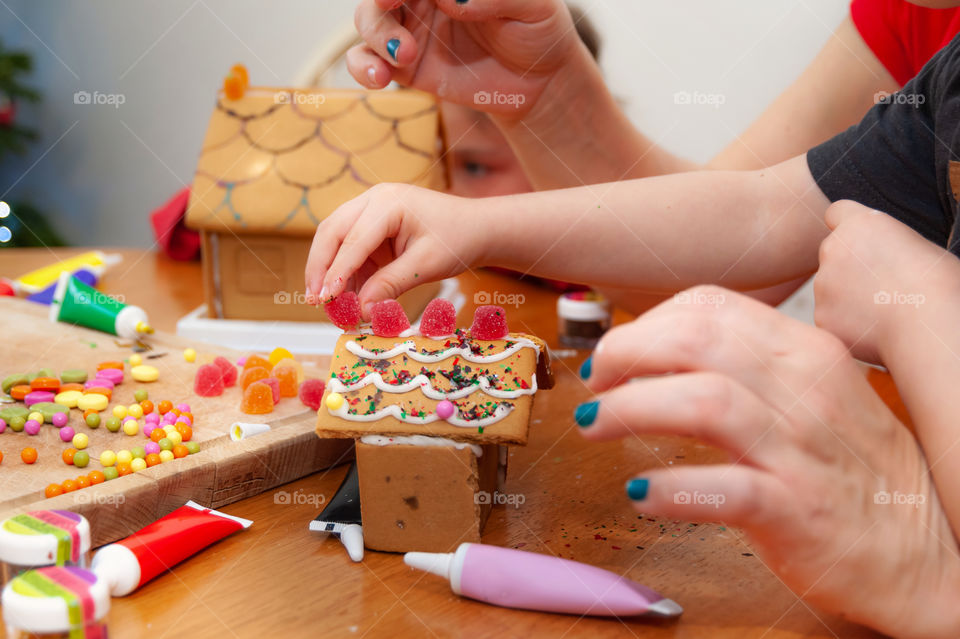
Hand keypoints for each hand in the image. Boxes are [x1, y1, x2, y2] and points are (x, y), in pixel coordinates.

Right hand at [304, 183, 482, 312]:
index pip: (353, 239)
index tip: (325, 298)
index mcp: (389, 203)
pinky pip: (349, 249)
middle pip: (331, 232)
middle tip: (315, 300)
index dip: (336, 271)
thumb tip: (361, 310)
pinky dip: (345, 273)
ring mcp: (370, 211)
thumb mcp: (426, 266)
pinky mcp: (371, 227)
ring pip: (334, 239)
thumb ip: (391, 284)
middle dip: (320, 268)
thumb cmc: (457, 241)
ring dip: (328, 271)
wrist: (477, 229)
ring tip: (328, 305)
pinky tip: (345, 297)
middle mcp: (373, 200)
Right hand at [348, 0, 584, 118]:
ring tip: (403, 57)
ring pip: (370, 20)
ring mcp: (410, 30)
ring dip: (377, 35)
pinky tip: (379, 77)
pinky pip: (367, 61)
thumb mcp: (532, 6)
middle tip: (393, 9)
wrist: (539, 80)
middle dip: (382, 1)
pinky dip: (362, 66)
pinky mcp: (405, 67)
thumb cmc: (538, 29)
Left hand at [578, 286, 959, 637]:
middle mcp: (804, 390)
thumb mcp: (813, 394)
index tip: (617, 350)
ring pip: (703, 402)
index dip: (648, 322)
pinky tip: (639, 493)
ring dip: (632, 407)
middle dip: (627, 351)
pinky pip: (724, 488)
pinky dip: (671, 487)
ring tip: (594, 422)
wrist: (925, 550)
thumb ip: (747, 366)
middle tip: (595, 380)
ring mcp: (800, 450)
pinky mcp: (796, 511)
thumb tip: (663, 350)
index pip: (712, 306)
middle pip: (697, 340)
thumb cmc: (854, 469)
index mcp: (805, 352)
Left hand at [814, 199, 958, 363]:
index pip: (837, 213)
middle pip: (833, 254)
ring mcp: (823, 283)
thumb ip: (886, 243)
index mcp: (860, 224)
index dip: (847, 227)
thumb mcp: (916, 245)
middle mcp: (833, 248)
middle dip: (849, 267)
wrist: (929, 320)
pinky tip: (875, 328)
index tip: (859, 241)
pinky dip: (847, 324)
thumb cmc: (937, 282)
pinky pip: (832, 317)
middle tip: (882, 284)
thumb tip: (882, 253)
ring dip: (847, 297)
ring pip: (830, 288)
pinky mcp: (821, 315)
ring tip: (884, 308)